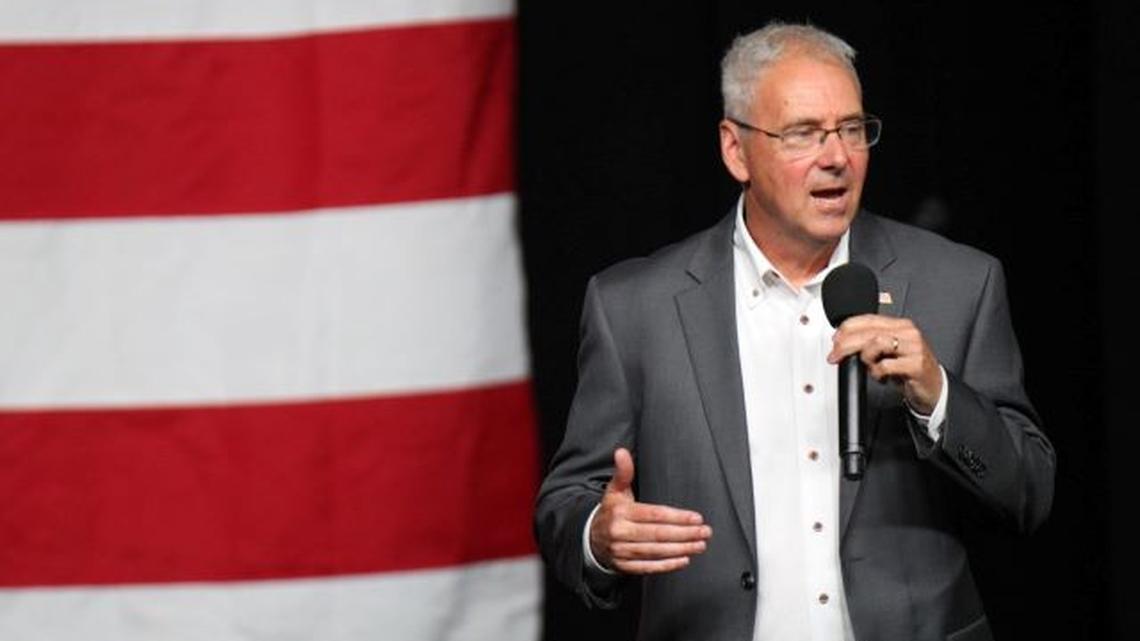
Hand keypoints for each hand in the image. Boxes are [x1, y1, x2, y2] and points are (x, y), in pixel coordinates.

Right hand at [589, 448, 711, 573]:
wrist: (590, 538)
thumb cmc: (611, 511)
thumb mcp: (614, 490)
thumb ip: (623, 472)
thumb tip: (621, 452)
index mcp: (620, 512)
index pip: (654, 515)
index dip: (677, 517)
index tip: (696, 518)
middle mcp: (620, 532)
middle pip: (658, 534)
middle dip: (685, 534)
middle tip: (705, 532)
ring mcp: (621, 551)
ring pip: (655, 552)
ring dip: (681, 549)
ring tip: (700, 545)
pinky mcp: (623, 566)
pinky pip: (648, 567)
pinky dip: (668, 565)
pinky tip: (684, 559)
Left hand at [827, 314, 941, 413]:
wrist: (935, 387)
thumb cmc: (910, 369)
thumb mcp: (890, 352)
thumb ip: (872, 343)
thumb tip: (843, 343)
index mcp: (900, 325)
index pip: (869, 319)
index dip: (848, 328)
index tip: (835, 340)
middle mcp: (908, 332)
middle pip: (869, 331)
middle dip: (846, 343)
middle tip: (835, 355)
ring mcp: (913, 347)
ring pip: (876, 343)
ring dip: (865, 357)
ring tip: (870, 367)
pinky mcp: (916, 365)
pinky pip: (886, 365)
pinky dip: (877, 372)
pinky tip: (881, 377)